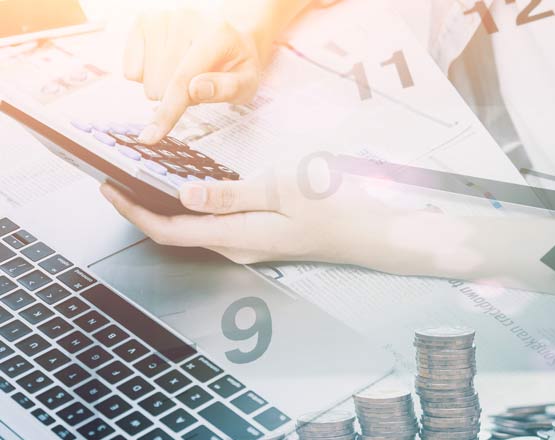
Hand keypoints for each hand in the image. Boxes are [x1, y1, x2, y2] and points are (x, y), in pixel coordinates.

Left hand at [98, 160, 554, 292]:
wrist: (376, 235)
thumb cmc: (335, 209)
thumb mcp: (282, 191)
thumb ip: (231, 197)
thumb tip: (185, 199)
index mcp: (239, 235)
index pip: (171, 230)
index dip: (135, 212)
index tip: (109, 189)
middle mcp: (241, 246)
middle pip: (179, 235)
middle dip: (145, 212)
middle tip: (121, 183)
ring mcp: (255, 244)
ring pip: (198, 232)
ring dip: (170, 212)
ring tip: (150, 186)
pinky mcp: (267, 237)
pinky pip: (220, 227)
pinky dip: (198, 212)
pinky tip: (199, 196)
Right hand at [123, 9, 263, 143]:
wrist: (232, 37)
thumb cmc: (238, 63)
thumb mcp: (247, 83)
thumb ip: (226, 88)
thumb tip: (195, 90)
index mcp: (216, 34)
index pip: (182, 79)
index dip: (167, 112)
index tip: (151, 136)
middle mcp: (186, 19)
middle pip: (160, 85)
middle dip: (178, 97)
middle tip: (199, 84)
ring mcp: (162, 18)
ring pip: (144, 80)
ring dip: (165, 87)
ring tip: (186, 73)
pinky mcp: (144, 22)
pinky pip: (131, 70)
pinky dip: (148, 76)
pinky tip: (167, 65)